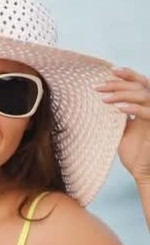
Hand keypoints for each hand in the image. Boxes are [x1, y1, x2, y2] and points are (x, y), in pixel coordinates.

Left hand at [96, 67, 149, 183]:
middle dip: (119, 83)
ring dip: (123, 94)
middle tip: (98, 86)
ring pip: (144, 95)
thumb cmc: (134, 153)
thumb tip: (103, 102)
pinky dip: (133, 108)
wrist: (143, 173)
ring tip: (103, 98)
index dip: (128, 75)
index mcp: (146, 107)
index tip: (109, 71)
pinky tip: (117, 109)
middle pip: (141, 86)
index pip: (140, 84)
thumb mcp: (122, 130)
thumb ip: (117, 116)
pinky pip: (148, 113)